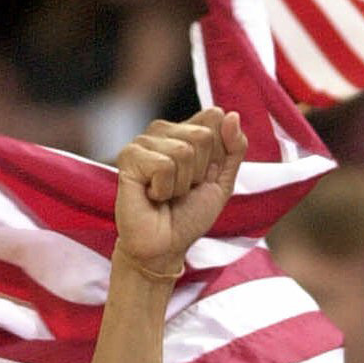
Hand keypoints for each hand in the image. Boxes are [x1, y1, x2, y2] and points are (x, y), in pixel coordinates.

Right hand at [114, 110, 245, 277]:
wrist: (164, 247)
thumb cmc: (188, 216)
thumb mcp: (222, 182)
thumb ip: (234, 148)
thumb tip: (231, 115)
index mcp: (185, 131)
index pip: (215, 119)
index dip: (216, 156)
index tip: (203, 178)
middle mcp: (163, 130)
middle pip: (203, 135)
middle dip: (199, 172)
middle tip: (182, 191)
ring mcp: (144, 141)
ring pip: (184, 151)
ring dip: (181, 184)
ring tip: (166, 195)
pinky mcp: (129, 156)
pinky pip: (164, 165)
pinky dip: (164, 189)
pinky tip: (152, 196)